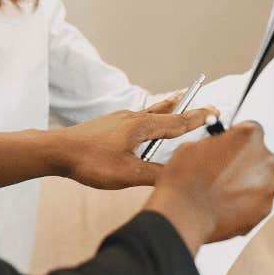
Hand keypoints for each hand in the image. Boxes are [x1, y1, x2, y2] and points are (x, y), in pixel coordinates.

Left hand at [52, 95, 213, 190]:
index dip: (198, 119)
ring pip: (151, 112)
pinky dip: (151, 115)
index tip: (216, 112)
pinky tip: (145, 120)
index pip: (177, 122)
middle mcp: (133, 118)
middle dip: (188, 110)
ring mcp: (120, 119)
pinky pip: (138, 117)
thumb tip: (179, 177)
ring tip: (179, 97)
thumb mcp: (126, 174)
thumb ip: (155, 175)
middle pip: (167, 113)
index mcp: (141, 127)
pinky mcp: (110, 125)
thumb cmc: (90, 162)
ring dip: (169, 107)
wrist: (58, 151)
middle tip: (206, 104)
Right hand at [142, 121, 273, 251]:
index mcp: (248, 135)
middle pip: (259, 155)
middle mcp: (264, 157)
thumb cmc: (186, 181)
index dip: (237, 140)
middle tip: (223, 172)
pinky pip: (258, 200)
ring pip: (260, 179)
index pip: (251, 131)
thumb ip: (216, 142)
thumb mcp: (194, 146)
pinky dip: (247, 202)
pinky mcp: (266, 207)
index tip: (229, 148)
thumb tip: (218, 147)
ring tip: (222, 191)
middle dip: (244, 162)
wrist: (185, 215)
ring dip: (246, 182)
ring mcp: (268, 184)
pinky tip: (226, 204)